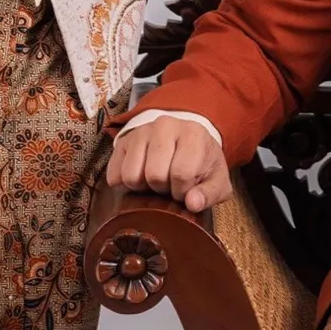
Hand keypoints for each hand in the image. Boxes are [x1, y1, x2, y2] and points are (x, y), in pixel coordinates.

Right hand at [107, 117, 232, 213]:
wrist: (184, 140)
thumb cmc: (202, 163)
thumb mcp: (216, 180)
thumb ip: (210, 194)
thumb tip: (192, 203)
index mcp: (192, 133)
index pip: (181, 173)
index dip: (182, 191)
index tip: (186, 189)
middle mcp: (164, 125)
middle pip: (154, 175)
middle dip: (163, 189)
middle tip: (170, 185)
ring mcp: (141, 131)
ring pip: (131, 176)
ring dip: (143, 187)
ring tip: (156, 180)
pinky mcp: (123, 141)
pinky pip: (114, 176)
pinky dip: (125, 186)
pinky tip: (141, 178)